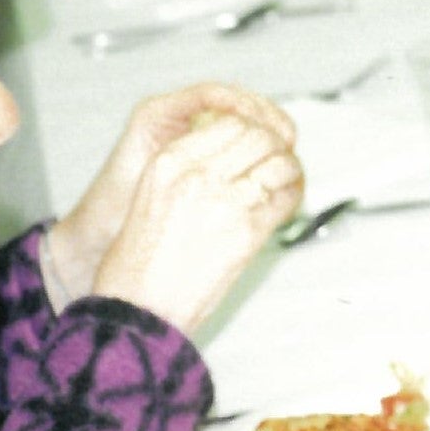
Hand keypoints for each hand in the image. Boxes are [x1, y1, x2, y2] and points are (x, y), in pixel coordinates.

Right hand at [84, 106, 303, 333]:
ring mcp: (225, 200)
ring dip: (288, 168)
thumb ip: (191, 168)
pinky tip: (288, 198)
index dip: (253, 128)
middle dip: (275, 144)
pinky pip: (285, 197)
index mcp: (170, 161)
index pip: (230, 121)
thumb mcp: (153, 195)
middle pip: (259, 136)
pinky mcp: (248, 229)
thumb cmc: (139, 262)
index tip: (259, 140)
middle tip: (277, 157)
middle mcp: (198, 174)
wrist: (136, 308)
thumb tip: (236, 151)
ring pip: (279, 161)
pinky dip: (293, 194)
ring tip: (286, 179)